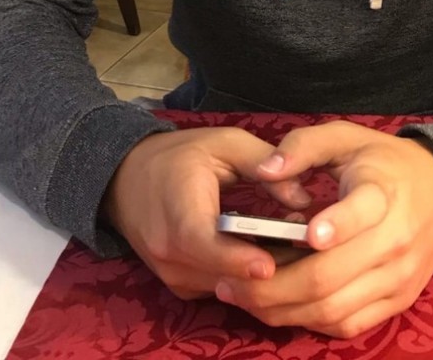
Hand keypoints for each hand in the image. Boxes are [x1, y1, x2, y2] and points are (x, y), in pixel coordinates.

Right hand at [101, 127, 310, 298]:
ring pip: (224, 287)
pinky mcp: (179, 285)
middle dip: (266, 266)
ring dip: (257, 274)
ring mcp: (172, 275)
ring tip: (292, 245)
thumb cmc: (179, 156)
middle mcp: (170, 254)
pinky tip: (267, 253)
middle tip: (306, 247)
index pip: (205, 246)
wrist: (126, 178)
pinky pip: (218, 288)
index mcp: (178, 215)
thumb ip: (263, 163)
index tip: (270, 264)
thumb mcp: (223, 143)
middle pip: (222, 274)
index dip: (238, 259)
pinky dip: (242, 277)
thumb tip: (303, 196)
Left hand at [213, 120, 432, 337]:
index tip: (305, 234)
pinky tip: (279, 306)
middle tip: (228, 280)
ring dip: (281, 309)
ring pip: (332, 309)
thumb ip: (303, 146)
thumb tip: (265, 170)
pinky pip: (347, 324)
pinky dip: (309, 320)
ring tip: (241, 295)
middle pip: (328, 276)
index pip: (360, 214)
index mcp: (383, 194)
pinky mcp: (397, 302)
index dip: (334, 226)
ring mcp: (398, 278)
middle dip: (271, 284)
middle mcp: (394, 242)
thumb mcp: (346, 137)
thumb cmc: (383, 161)